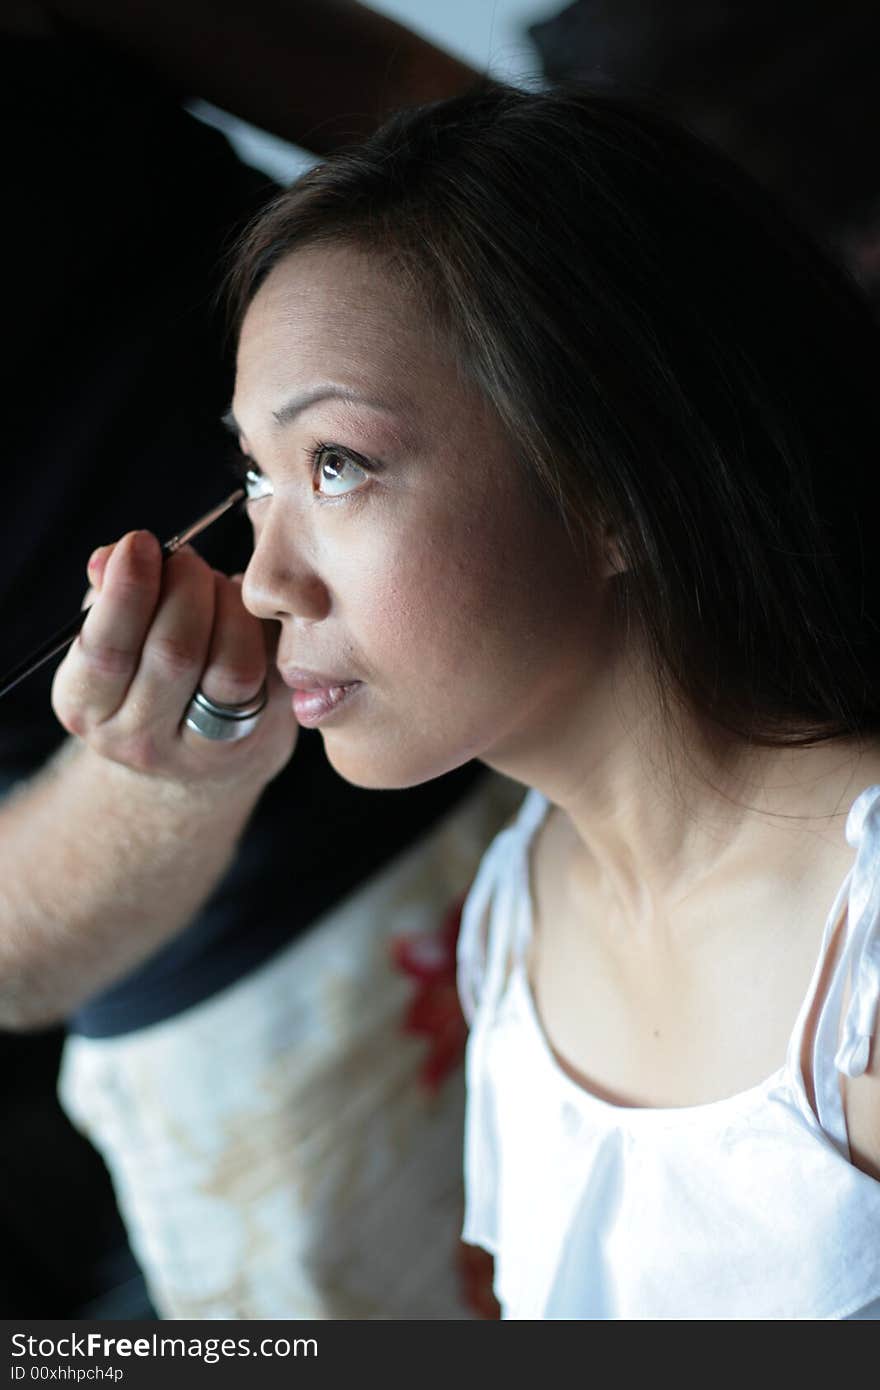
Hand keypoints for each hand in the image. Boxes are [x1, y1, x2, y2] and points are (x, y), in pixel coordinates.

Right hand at [52, 530, 296, 790]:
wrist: (192, 754)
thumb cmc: (143, 669)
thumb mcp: (112, 632)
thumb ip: (108, 592)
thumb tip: (111, 556)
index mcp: (85, 704)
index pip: (105, 650)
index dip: (127, 590)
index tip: (142, 542)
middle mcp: (138, 737)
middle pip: (174, 654)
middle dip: (187, 588)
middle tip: (190, 561)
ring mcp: (200, 749)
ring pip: (231, 669)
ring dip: (230, 608)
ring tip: (221, 587)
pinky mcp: (256, 742)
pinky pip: (270, 678)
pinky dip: (263, 631)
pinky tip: (251, 614)